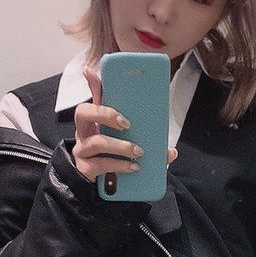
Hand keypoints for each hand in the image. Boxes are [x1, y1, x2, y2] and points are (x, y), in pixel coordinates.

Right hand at [72, 64, 177, 183]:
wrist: (97, 185)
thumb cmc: (113, 158)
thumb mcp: (129, 148)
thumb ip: (148, 147)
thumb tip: (173, 152)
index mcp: (95, 121)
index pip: (93, 96)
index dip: (92, 83)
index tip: (92, 72)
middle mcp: (84, 132)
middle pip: (84, 113)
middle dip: (105, 114)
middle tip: (126, 123)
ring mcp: (82, 150)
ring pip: (97, 142)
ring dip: (120, 146)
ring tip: (138, 151)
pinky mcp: (85, 168)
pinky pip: (101, 164)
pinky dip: (119, 165)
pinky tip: (133, 167)